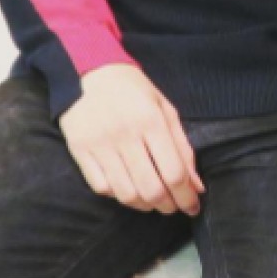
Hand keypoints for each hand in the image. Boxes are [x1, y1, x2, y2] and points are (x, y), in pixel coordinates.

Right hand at [59, 64, 203, 215]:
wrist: (89, 71)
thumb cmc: (132, 89)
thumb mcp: (164, 107)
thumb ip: (182, 146)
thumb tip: (196, 186)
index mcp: (151, 120)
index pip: (174, 172)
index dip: (187, 196)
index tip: (193, 206)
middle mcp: (125, 134)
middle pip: (152, 189)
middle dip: (169, 205)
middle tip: (174, 206)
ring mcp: (100, 144)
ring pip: (127, 194)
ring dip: (146, 206)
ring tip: (154, 202)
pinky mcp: (80, 150)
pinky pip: (102, 188)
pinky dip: (119, 196)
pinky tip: (129, 190)